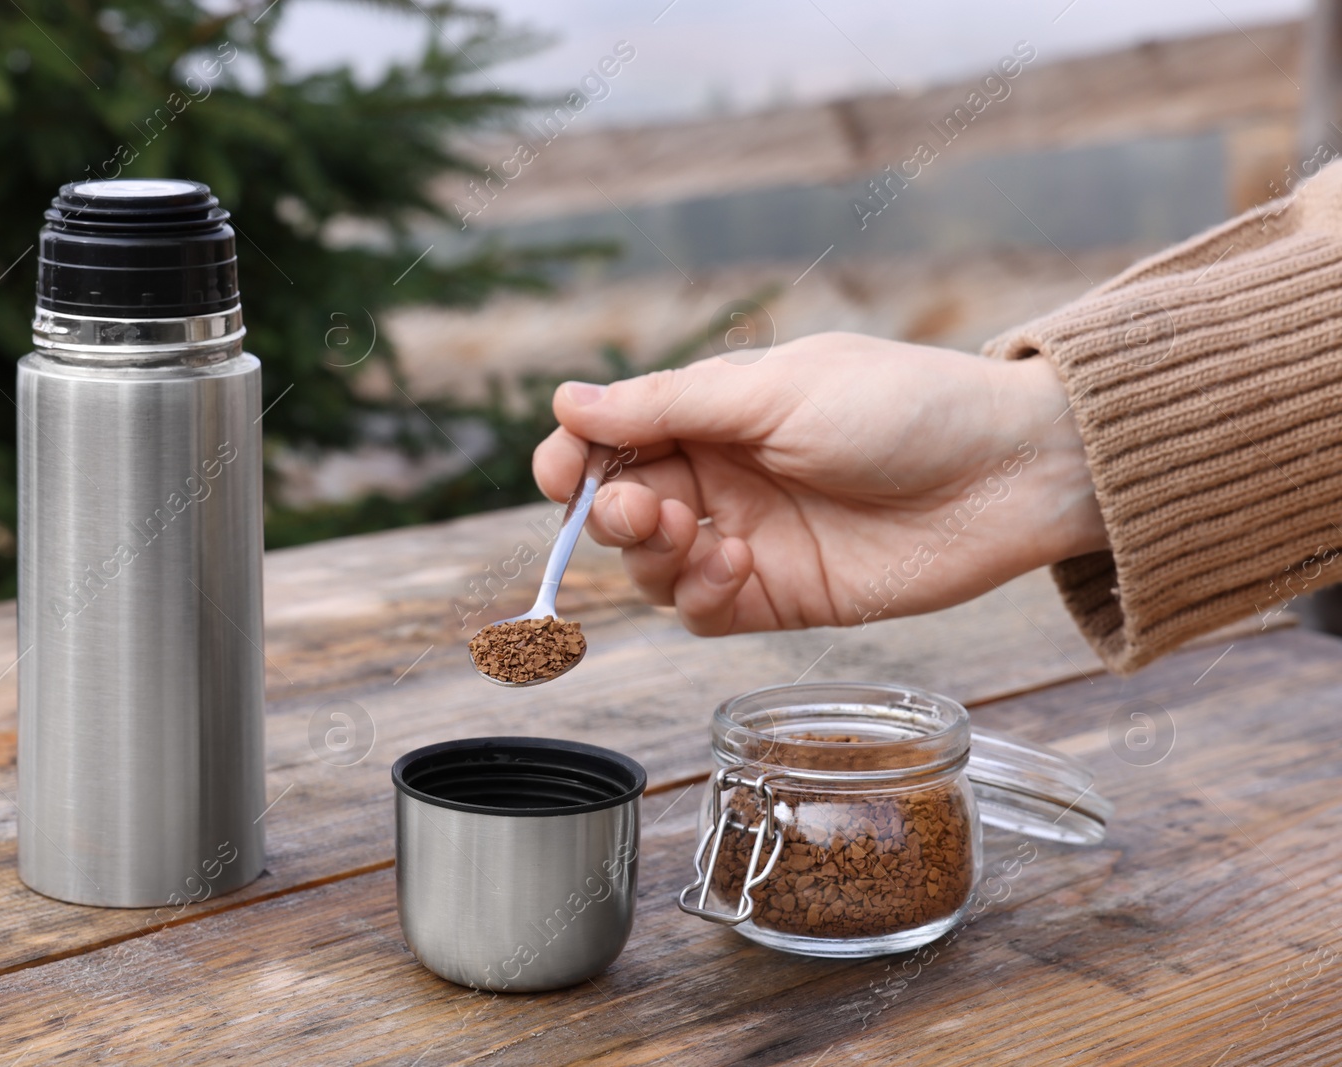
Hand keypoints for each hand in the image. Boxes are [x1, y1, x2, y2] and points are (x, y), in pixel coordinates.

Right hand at [532, 333, 1106, 634]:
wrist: (1009, 473)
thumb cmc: (904, 407)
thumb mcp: (777, 391)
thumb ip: (669, 405)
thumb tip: (568, 402)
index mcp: (715, 412)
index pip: (615, 440)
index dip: (575, 460)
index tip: (562, 476)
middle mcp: (723, 477)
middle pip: (622, 509)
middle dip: (615, 514)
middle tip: (647, 512)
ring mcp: (750, 538)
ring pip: (653, 568)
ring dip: (655, 559)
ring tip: (702, 539)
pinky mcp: (782, 596)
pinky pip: (704, 613)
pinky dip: (700, 598)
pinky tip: (736, 569)